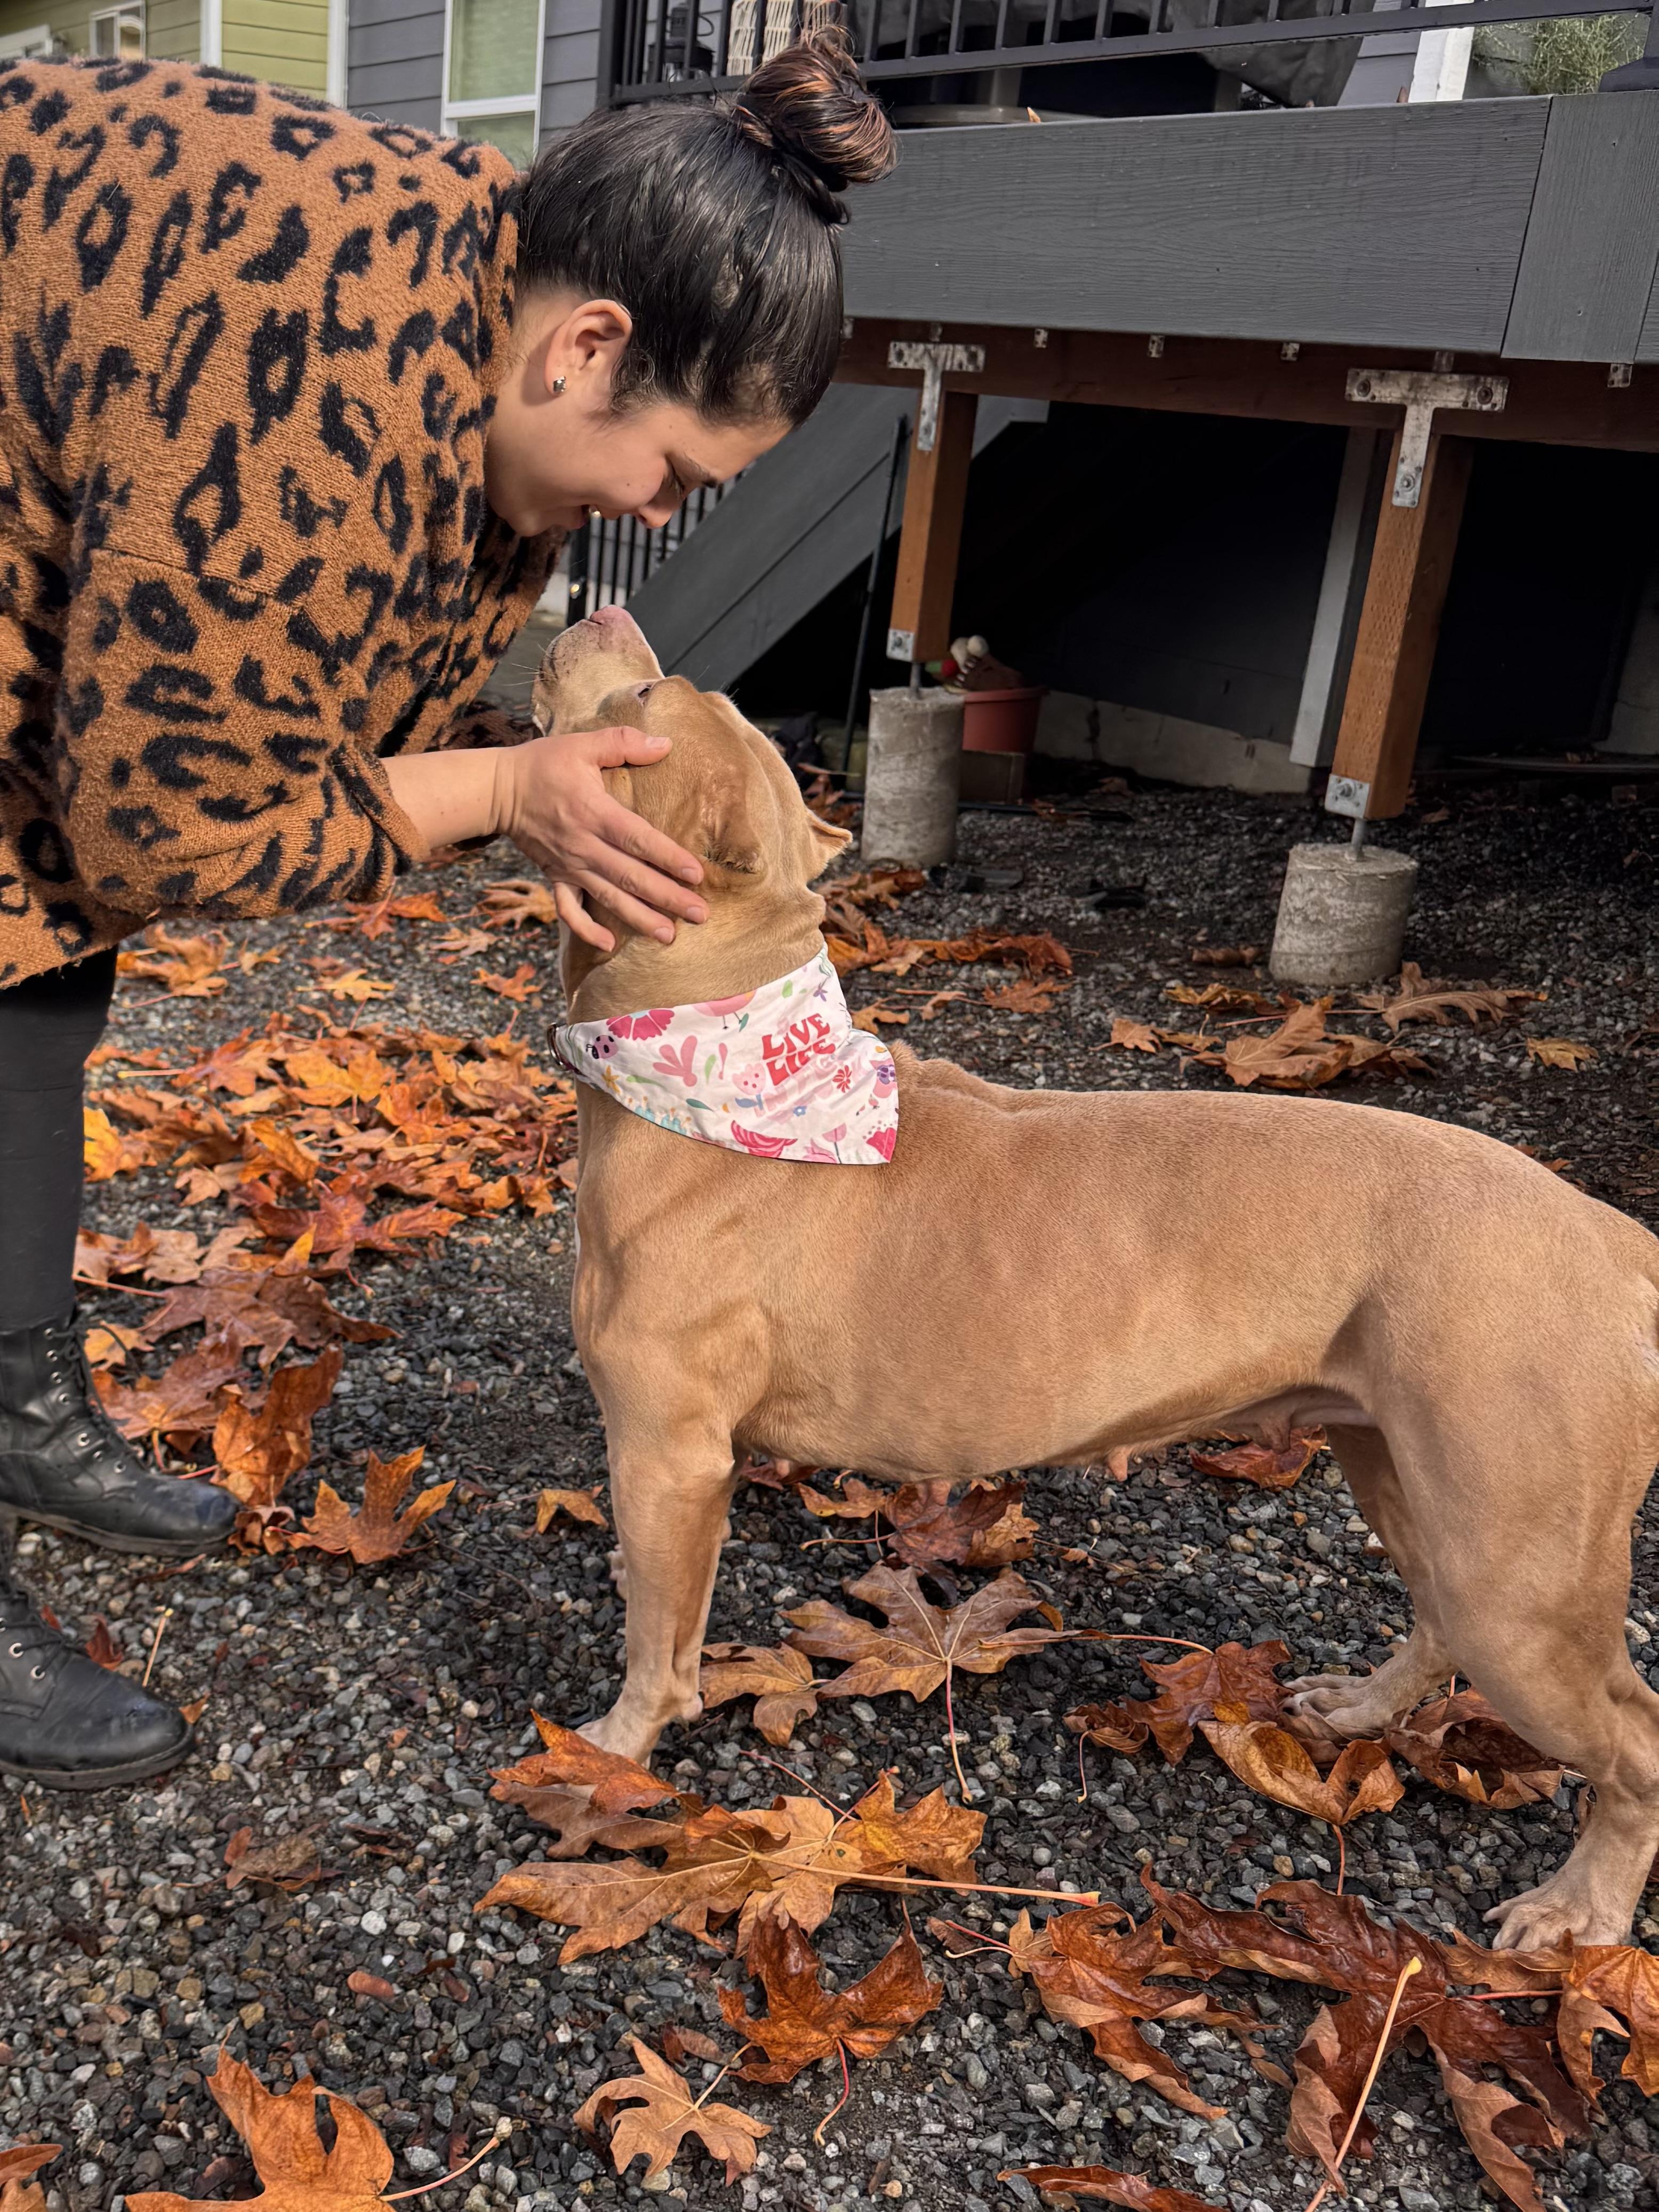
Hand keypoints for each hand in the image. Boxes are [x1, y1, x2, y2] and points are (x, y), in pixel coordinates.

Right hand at [492, 725, 705, 949]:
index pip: (637, 838)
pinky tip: (610, 944)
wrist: (497, 790)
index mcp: (594, 812)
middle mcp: (584, 845)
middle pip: (631, 875)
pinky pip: (568, 909)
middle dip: (667, 897)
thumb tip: (665, 744)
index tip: (696, 875)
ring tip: (669, 936)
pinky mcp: (554, 876)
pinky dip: (586, 930)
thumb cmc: (543, 764)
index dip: (667, 857)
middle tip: (699, 915)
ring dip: (639, 919)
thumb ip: (623, 743)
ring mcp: (568, 865)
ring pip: (608, 896)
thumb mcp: (581, 743)